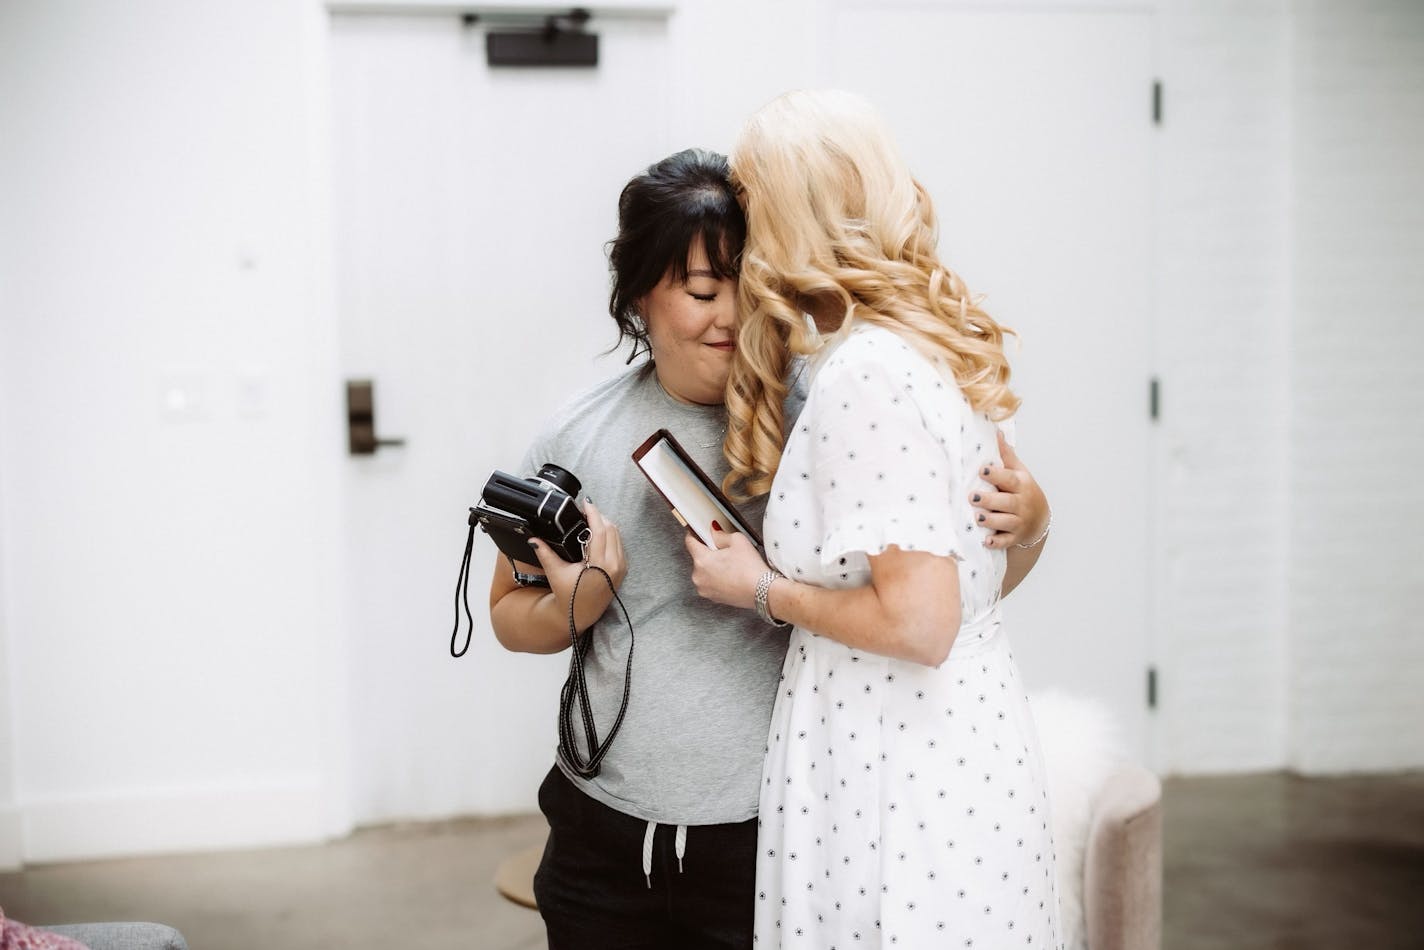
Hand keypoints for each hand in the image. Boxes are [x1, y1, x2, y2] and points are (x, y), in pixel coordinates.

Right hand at [529, 501, 626, 630]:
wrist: (580, 615)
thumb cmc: (568, 596)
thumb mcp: (555, 572)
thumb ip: (545, 552)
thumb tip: (533, 538)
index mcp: (600, 564)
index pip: (601, 530)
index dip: (593, 514)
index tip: (586, 503)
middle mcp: (614, 565)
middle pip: (611, 529)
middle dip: (598, 517)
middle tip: (585, 511)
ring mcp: (621, 567)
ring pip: (618, 535)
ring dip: (605, 525)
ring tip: (590, 520)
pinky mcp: (623, 569)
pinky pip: (620, 545)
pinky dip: (610, 535)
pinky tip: (598, 533)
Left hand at [683, 529, 768, 609]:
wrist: (762, 592)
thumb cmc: (750, 569)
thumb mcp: (737, 540)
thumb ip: (720, 534)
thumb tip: (714, 532)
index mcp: (701, 560)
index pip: (690, 542)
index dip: (695, 534)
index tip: (698, 531)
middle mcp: (699, 577)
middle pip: (699, 558)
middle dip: (709, 553)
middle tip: (726, 552)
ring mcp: (705, 589)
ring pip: (705, 572)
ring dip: (713, 567)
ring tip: (731, 566)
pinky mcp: (713, 598)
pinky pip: (711, 583)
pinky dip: (718, 579)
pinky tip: (732, 576)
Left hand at [971, 431, 1049, 549]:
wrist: (1039, 519)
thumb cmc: (1023, 490)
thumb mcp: (1019, 471)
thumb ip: (1006, 455)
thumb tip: (996, 431)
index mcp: (1021, 484)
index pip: (1009, 478)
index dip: (996, 474)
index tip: (982, 470)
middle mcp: (1022, 503)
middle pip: (1007, 502)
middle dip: (990, 500)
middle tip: (972, 496)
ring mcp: (1019, 522)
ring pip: (1006, 522)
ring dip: (992, 521)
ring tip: (977, 518)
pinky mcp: (1014, 537)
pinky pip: (1006, 541)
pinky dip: (997, 542)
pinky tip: (986, 541)